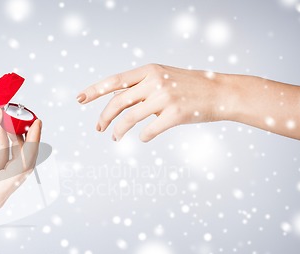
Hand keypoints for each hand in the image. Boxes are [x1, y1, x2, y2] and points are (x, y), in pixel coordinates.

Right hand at [0, 107, 41, 211]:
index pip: (25, 164)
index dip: (33, 141)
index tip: (36, 121)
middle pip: (22, 163)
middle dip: (24, 139)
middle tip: (24, 117)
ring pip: (13, 163)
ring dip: (12, 141)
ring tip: (8, 119)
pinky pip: (2, 165)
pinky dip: (2, 148)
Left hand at [77, 64, 229, 141]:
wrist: (220, 92)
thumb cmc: (189, 85)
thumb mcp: (163, 76)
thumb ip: (140, 85)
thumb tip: (114, 99)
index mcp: (149, 70)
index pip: (115, 81)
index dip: (94, 90)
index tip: (79, 99)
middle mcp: (155, 82)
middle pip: (118, 102)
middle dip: (103, 117)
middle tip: (98, 128)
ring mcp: (165, 98)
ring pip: (129, 118)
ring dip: (118, 130)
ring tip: (114, 137)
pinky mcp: (175, 114)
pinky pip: (149, 131)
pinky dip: (142, 136)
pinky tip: (142, 137)